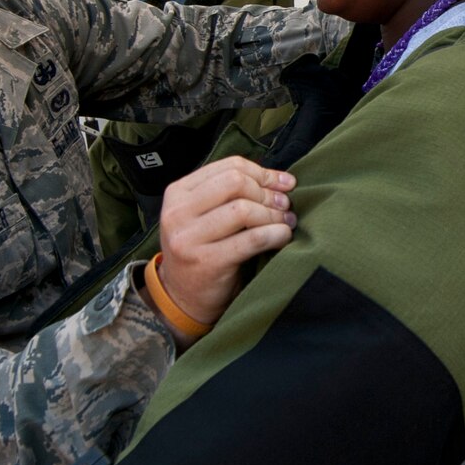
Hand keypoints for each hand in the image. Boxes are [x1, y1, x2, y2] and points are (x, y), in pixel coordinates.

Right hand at [151, 156, 296, 328]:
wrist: (183, 298)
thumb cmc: (203, 251)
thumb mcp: (204, 216)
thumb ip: (231, 194)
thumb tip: (281, 180)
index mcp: (178, 193)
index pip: (229, 167)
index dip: (263, 173)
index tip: (285, 183)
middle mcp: (178, 212)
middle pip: (235, 183)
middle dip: (267, 193)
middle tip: (285, 205)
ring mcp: (189, 238)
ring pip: (243, 209)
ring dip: (273, 214)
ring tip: (286, 222)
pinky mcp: (207, 262)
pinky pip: (252, 239)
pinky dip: (275, 234)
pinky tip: (283, 237)